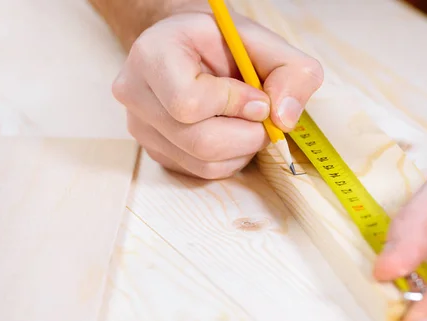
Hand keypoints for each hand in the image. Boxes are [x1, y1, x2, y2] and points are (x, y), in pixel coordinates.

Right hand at [111, 9, 322, 178]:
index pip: (189, 102)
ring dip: (242, 150)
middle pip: (200, 142)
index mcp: (153, 54)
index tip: (257, 97)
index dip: (235, 104)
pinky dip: (229, 159)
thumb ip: (291, 73)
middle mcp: (135, 93)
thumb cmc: (223, 43)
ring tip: (248, 123)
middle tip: (263, 117)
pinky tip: (231, 133)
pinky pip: (201, 173)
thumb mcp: (265, 42)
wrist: (190, 47)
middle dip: (247, 135)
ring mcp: (141, 127)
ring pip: (203, 164)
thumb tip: (284, 120)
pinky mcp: (155, 152)